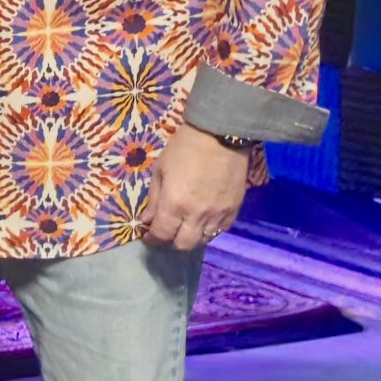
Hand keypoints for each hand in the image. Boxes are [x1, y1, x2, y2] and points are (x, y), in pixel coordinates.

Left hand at [141, 124, 250, 251]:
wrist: (220, 136)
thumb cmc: (184, 149)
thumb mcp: (160, 170)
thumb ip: (154, 199)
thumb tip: (146, 220)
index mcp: (174, 204)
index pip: (162, 234)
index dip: (153, 239)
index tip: (148, 236)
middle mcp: (197, 214)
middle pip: (184, 244)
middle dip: (171, 243)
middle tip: (166, 234)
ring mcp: (218, 214)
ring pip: (204, 240)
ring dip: (191, 238)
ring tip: (184, 229)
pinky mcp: (234, 209)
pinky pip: (221, 230)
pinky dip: (210, 231)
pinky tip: (203, 223)